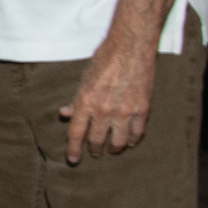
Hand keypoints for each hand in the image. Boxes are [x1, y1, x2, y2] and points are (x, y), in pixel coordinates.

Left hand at [59, 38, 156, 163]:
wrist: (130, 47)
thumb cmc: (105, 59)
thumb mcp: (84, 78)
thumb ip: (76, 100)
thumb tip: (64, 114)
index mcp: (86, 101)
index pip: (76, 132)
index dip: (73, 149)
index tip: (73, 160)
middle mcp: (104, 110)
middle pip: (97, 140)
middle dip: (94, 149)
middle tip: (94, 152)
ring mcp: (124, 111)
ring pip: (119, 142)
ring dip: (114, 148)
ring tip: (112, 148)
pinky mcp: (142, 110)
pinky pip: (137, 134)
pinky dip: (132, 140)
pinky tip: (130, 141)